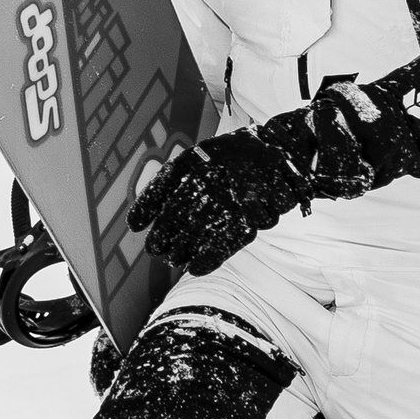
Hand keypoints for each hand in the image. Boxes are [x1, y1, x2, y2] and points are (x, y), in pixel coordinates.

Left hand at [127, 126, 310, 274]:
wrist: (284, 151)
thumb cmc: (238, 156)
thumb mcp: (206, 154)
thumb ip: (179, 177)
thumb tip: (146, 213)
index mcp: (197, 157)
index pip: (163, 184)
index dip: (146, 207)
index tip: (134, 226)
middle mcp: (212, 174)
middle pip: (176, 212)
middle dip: (162, 235)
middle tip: (155, 249)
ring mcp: (231, 195)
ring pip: (197, 230)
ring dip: (181, 249)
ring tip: (173, 259)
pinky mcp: (252, 214)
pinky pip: (224, 242)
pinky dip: (207, 258)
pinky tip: (194, 267)